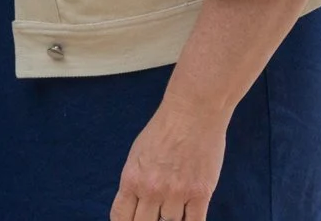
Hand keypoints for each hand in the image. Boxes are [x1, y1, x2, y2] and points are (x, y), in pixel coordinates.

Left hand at [109, 95, 228, 220]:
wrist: (192, 110)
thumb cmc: (165, 128)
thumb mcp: (138, 154)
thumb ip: (135, 181)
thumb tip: (134, 205)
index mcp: (132, 178)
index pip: (120, 217)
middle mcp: (151, 189)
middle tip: (155, 215)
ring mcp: (176, 192)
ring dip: (172, 218)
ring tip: (175, 206)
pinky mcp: (200, 193)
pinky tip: (190, 217)